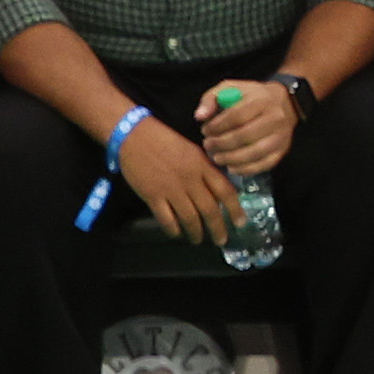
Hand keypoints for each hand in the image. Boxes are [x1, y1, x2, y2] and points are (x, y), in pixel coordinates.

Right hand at [119, 115, 241, 243]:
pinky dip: (174, 230)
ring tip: (198, 240)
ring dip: (196, 233)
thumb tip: (222, 192)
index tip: (241, 223)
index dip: (235, 210)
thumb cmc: (164, 140)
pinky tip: (177, 234)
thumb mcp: (193, 151)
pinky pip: (167, 219)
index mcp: (202, 166)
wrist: (131, 133)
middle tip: (221, 240)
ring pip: (190, 218)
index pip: (225, 191)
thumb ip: (207, 170)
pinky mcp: (152, 195)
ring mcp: (170, 189)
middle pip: (210, 210)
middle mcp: (189, 180)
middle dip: (218, 229)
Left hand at [194, 79, 295, 173]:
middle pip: (245, 136)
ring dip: (232, 159)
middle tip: (208, 145)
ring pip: (255, 153)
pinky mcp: (283, 150)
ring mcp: (280, 137)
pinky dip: (247, 169)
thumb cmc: (252, 96)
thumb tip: (200, 117)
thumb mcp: (230, 88)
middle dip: (222, 144)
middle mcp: (274, 119)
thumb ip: (211, 99)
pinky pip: (265, 164)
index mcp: (260, 101)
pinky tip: (232, 167)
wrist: (286, 103)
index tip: (205, 131)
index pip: (236, 116)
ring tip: (217, 158)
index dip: (217, 127)